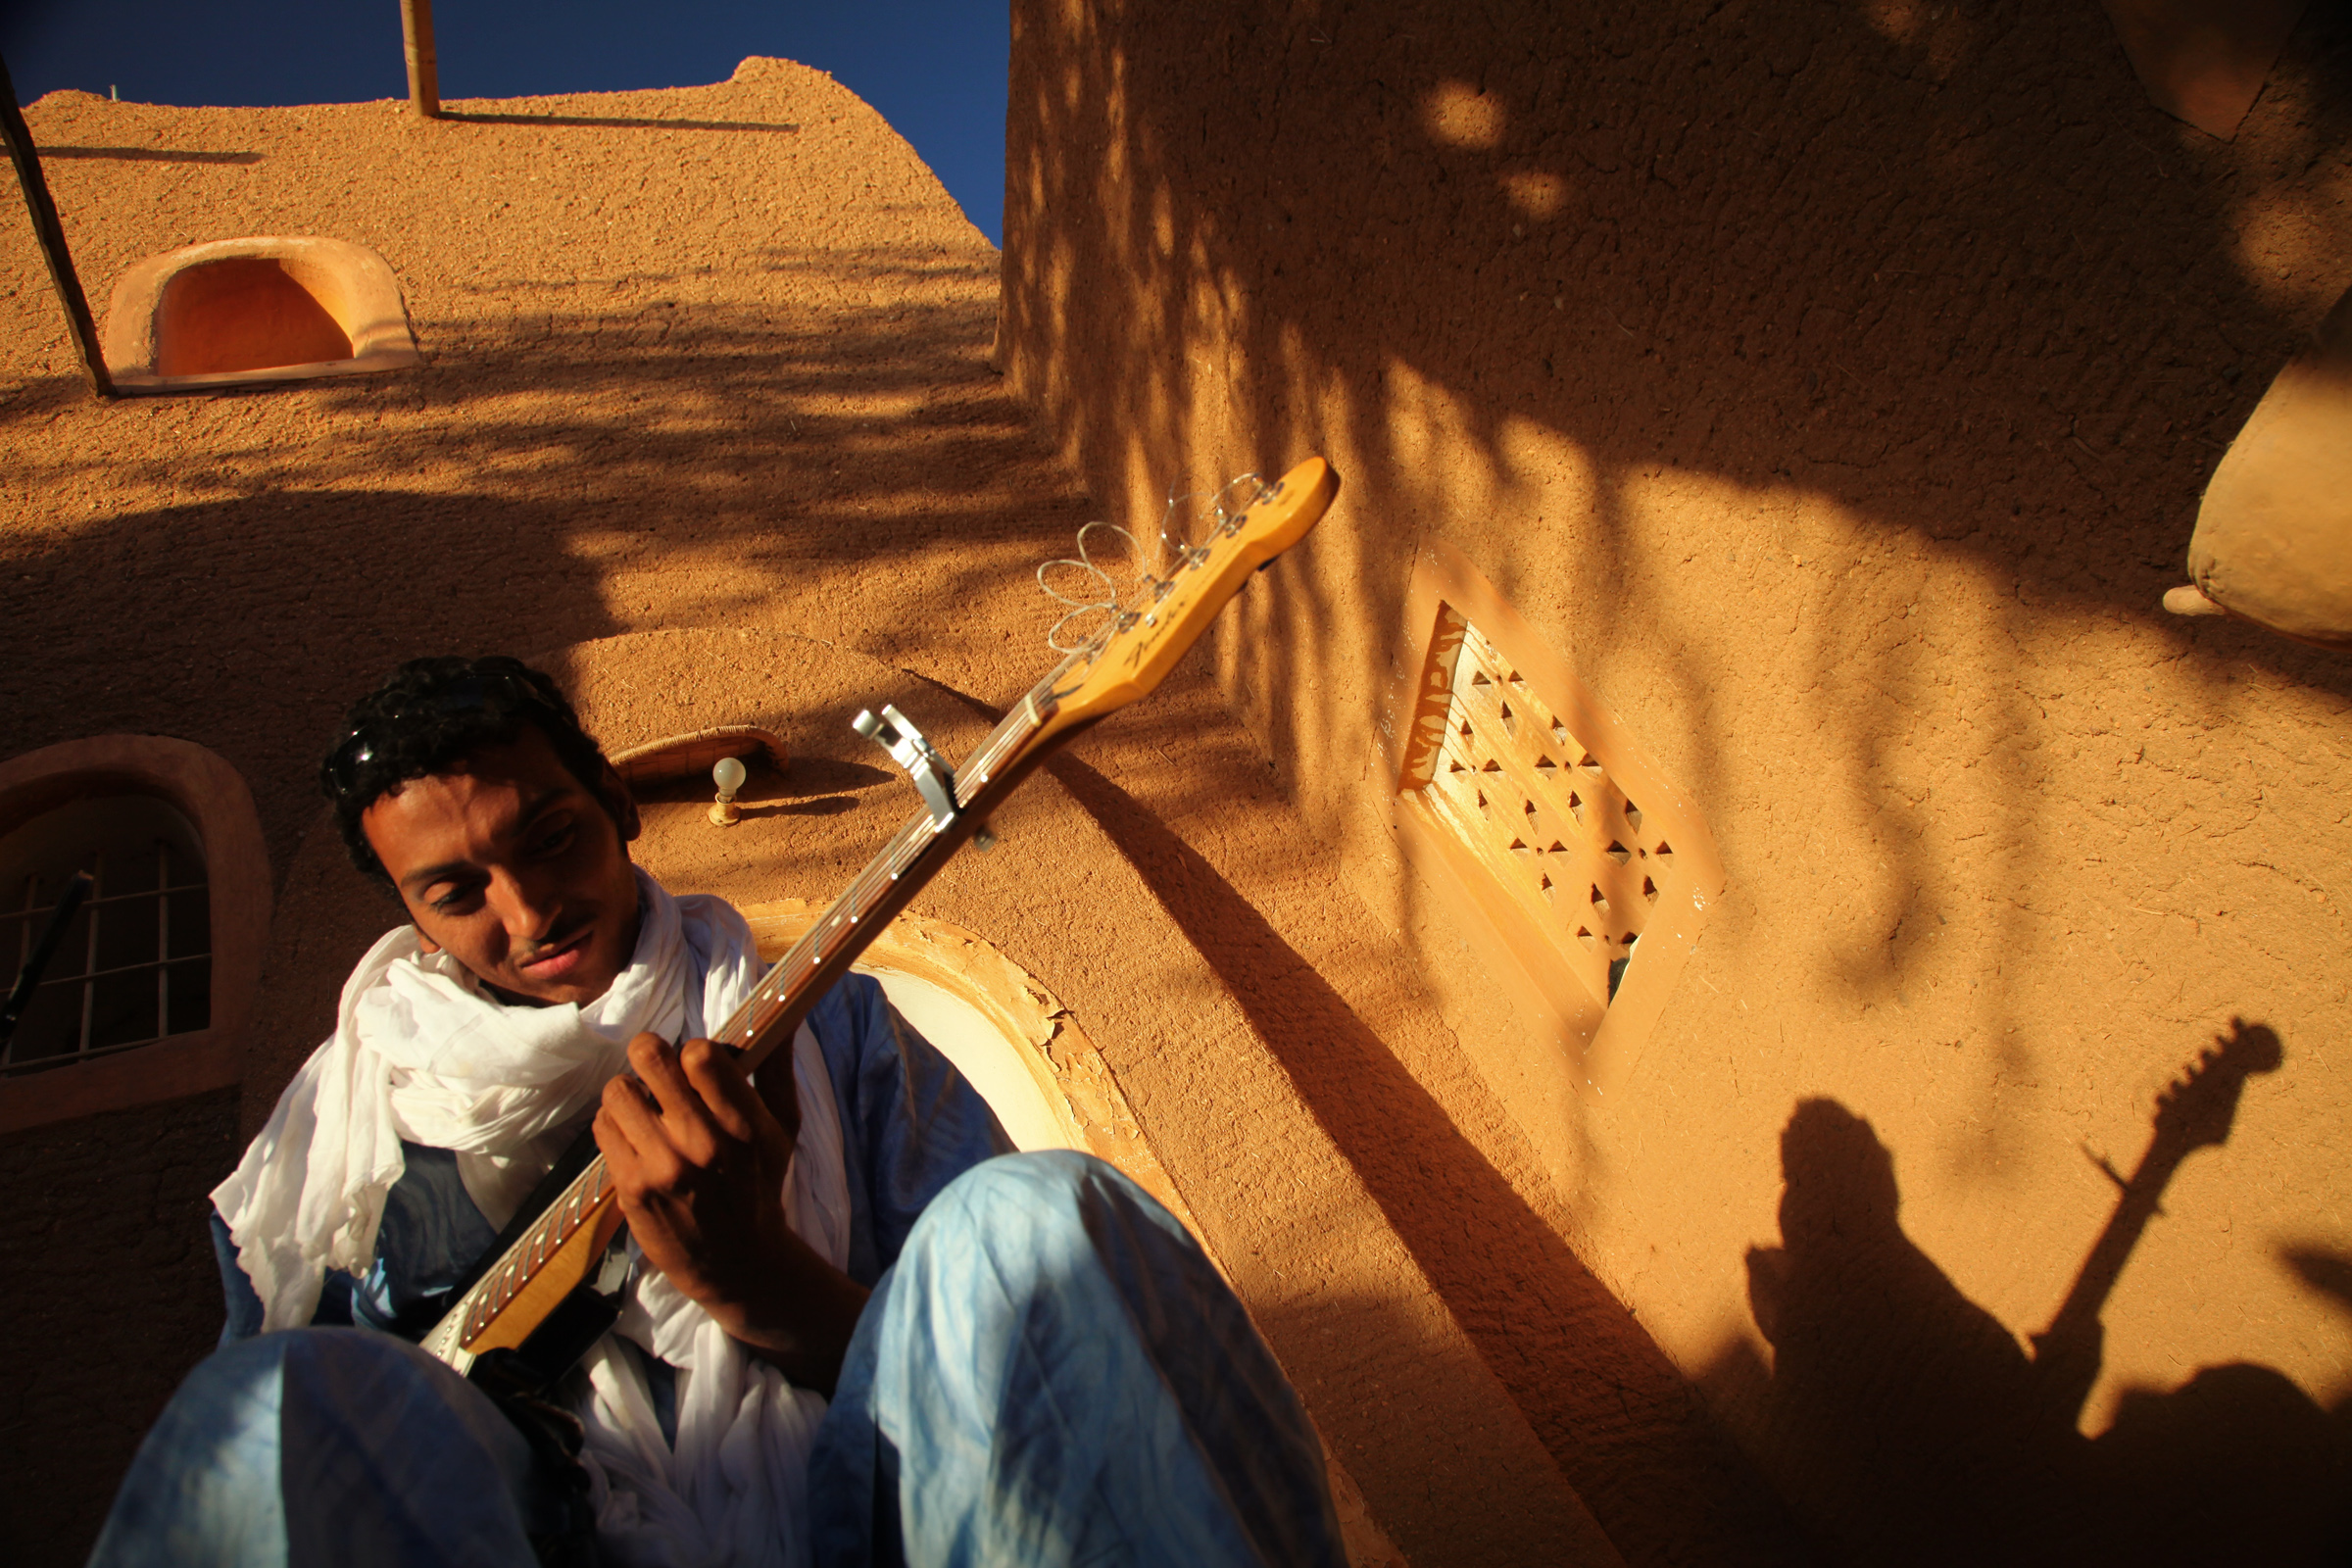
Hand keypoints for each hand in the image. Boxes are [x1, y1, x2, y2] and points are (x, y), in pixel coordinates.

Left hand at [593, 1032, 867, 1390]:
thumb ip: (777, 1071)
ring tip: (642, 1106)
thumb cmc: (759, 1185)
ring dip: (627, 1091)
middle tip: (654, 1066)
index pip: (700, 1055)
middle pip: (651, 1059)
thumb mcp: (784, 1130)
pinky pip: (603, 1127)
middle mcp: (703, 1143)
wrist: (737, 1262)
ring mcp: (664, 1167)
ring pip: (618, 1090)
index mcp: (744, 1124)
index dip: (692, 1051)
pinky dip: (614, 1123)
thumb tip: (783, 1016)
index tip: (694, 1064)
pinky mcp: (632, 1188)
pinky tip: (633, 1136)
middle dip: (649, 1053)